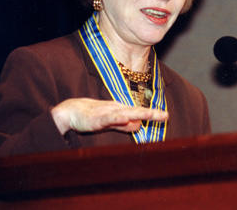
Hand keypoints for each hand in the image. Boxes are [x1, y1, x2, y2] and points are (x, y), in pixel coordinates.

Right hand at [51, 98, 168, 134]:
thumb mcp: (110, 122)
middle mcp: (116, 110)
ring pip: (125, 113)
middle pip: (136, 111)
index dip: (152, 114)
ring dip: (138, 113)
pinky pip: (109, 118)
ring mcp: (107, 113)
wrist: (71, 111)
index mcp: (120, 111)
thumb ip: (124, 125)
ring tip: (151, 114)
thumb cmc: (91, 115)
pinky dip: (118, 118)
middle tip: (166, 115)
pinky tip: (126, 118)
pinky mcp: (97, 119)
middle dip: (151, 113)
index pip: (139, 113)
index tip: (165, 116)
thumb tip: (139, 125)